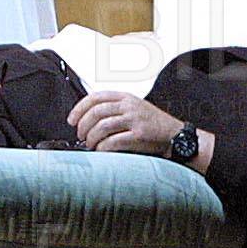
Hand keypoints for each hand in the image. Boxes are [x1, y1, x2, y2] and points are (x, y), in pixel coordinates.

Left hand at [68, 91, 182, 155]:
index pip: (95, 97)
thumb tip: (88, 118)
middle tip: (80, 135)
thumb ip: (115, 109)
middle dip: (83, 125)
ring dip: (91, 138)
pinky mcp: (138, 135)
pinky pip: (113, 141)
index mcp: (126, 97)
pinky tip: (101, 150)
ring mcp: (134, 120)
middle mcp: (129, 106)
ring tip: (90, 144)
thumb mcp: (135, 108)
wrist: (175, 136)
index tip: (71, 119)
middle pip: (96, 112)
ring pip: (102, 126)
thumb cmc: (154, 125)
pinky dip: (103, 147)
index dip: (79, 108)